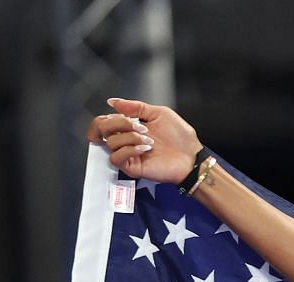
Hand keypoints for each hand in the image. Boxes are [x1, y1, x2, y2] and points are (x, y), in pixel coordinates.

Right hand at [87, 96, 201, 185]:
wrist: (192, 157)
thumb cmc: (180, 138)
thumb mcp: (159, 113)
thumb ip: (135, 106)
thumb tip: (113, 102)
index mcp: (129, 127)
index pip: (104, 121)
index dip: (111, 116)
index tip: (128, 115)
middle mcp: (126, 140)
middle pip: (101, 128)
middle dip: (118, 123)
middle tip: (138, 125)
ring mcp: (128, 154)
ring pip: (111, 142)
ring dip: (130, 137)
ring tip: (149, 140)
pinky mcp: (132, 167)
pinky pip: (116, 158)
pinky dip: (129, 150)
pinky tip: (145, 148)